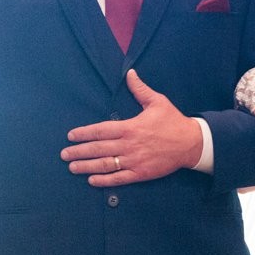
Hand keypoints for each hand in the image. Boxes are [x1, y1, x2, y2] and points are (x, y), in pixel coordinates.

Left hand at [60, 69, 202, 186]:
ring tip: (72, 167)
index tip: (71, 135)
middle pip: (98, 149)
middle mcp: (129, 145)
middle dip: (79, 151)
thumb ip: (140, 89)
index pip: (101, 131)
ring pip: (105, 165)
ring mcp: (134, 161)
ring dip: (86, 166)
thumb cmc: (173, 121)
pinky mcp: (141, 173)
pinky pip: (118, 178)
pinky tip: (92, 180)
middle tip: (64, 154)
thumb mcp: (157, 102)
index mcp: (130, 127)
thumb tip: (130, 73)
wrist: (191, 143)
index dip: (84, 133)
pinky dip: (104, 180)